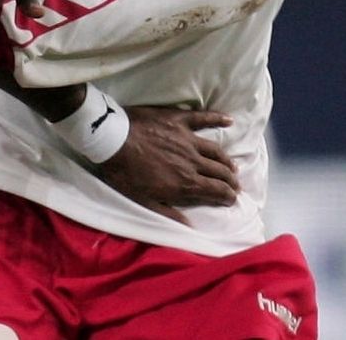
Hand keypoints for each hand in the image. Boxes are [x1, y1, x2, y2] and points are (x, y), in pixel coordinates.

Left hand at [95, 106, 238, 223]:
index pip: (217, 191)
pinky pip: (203, 118)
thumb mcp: (142, 201)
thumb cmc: (123, 173)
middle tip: (235, 185)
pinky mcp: (178, 120)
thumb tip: (190, 226)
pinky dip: (217, 118)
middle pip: (220, 172)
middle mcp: (193, 161)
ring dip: (226, 159)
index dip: (228, 196)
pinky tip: (230, 119)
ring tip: (232, 166)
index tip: (232, 199)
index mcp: (186, 182)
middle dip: (231, 181)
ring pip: (216, 150)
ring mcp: (187, 139)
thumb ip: (168, 213)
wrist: (110, 140)